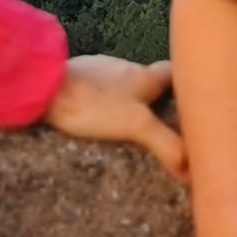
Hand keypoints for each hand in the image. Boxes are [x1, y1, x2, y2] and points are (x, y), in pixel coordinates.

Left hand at [45, 53, 183, 181]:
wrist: (42, 86)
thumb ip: (166, 144)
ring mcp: (99, 69)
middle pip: (149, 80)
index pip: (174, 72)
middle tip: (162, 123)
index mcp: (144, 76)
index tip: (194, 102)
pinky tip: (97, 117)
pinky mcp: (77, 77)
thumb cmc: (92, 104)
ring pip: (123, 83)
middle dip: (157, 99)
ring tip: (129, 125)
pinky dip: (104, 100)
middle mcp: (125, 67)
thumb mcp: (136, 126)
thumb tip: (191, 168)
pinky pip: (99, 87)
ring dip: (129, 100)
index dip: (186, 84)